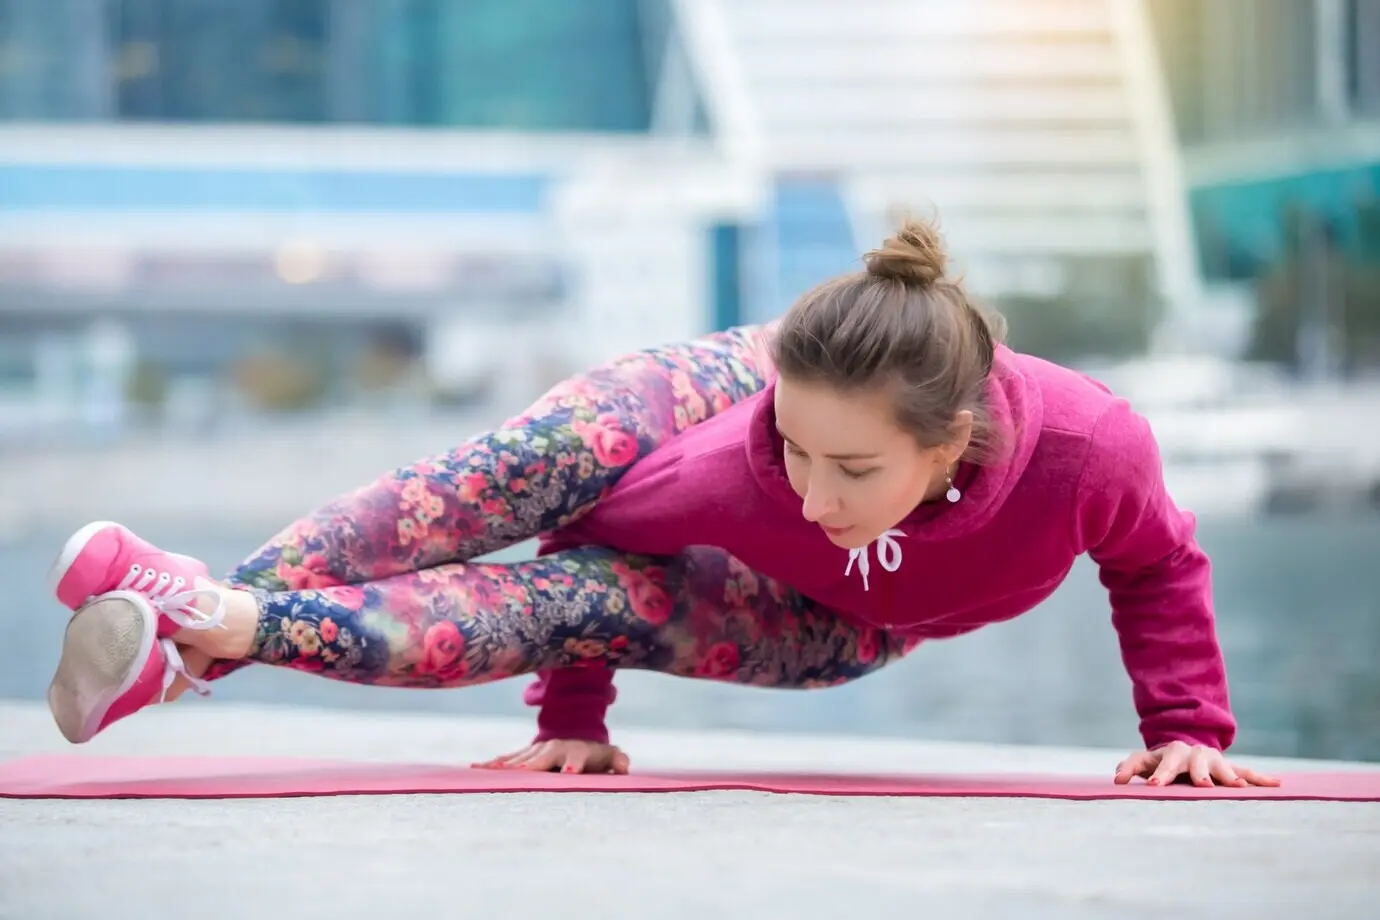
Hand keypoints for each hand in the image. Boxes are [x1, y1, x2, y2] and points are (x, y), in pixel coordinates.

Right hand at [473, 739, 630, 774]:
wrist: (576, 738)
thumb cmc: (595, 756)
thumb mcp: (610, 757)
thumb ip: (618, 760)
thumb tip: (624, 765)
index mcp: (577, 751)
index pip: (576, 757)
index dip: (574, 763)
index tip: (570, 771)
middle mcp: (554, 748)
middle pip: (542, 758)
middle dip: (532, 765)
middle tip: (520, 774)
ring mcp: (538, 750)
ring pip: (520, 758)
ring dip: (506, 764)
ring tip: (492, 771)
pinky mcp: (524, 755)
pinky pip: (508, 759)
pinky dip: (494, 763)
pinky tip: (478, 768)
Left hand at [1114, 741, 1279, 787]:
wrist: (1187, 750)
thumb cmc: (1161, 762)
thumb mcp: (1144, 763)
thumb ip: (1129, 768)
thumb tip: (1117, 781)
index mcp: (1171, 753)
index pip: (1163, 761)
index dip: (1160, 772)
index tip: (1155, 785)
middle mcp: (1194, 753)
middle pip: (1194, 761)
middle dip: (1197, 772)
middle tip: (1201, 785)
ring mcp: (1214, 760)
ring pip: (1222, 766)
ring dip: (1230, 775)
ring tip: (1239, 787)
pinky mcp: (1230, 768)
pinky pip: (1247, 772)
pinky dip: (1260, 778)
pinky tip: (1276, 785)